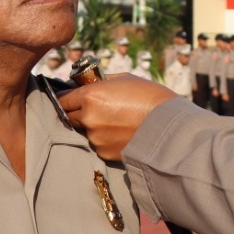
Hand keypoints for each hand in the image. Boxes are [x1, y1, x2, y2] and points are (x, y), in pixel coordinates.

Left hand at [58, 74, 178, 160]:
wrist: (170, 126)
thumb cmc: (150, 97)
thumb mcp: (124, 80)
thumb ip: (101, 82)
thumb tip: (86, 83)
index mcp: (90, 96)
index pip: (62, 99)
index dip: (66, 97)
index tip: (70, 97)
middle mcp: (88, 118)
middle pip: (68, 117)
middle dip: (76, 112)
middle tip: (93, 109)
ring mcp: (95, 138)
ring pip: (84, 132)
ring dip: (92, 127)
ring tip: (114, 122)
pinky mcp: (104, 153)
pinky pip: (97, 144)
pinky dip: (104, 139)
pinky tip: (121, 133)